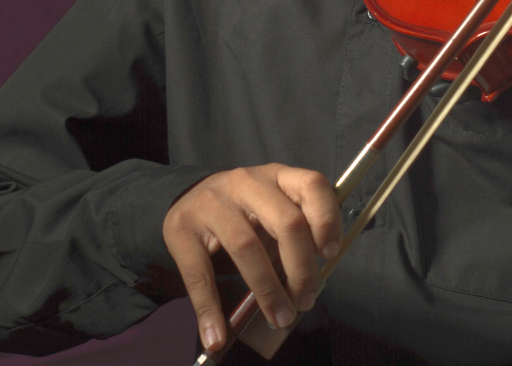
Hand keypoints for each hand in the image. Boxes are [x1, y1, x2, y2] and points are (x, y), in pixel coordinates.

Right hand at [162, 164, 341, 355]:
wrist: (187, 198)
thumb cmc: (242, 210)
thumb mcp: (271, 206)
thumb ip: (294, 231)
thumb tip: (311, 283)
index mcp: (277, 175)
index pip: (312, 185)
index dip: (327, 219)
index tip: (330, 255)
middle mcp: (248, 182)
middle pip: (286, 221)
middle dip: (301, 268)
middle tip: (306, 300)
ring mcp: (213, 202)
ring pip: (247, 246)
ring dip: (267, 290)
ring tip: (279, 317)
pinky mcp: (182, 228)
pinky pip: (199, 274)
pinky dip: (210, 309)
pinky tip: (218, 335)